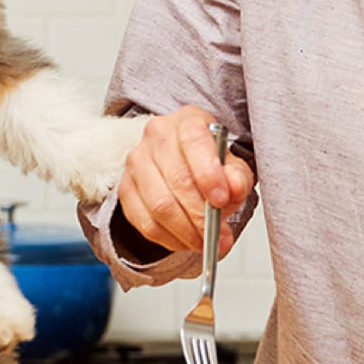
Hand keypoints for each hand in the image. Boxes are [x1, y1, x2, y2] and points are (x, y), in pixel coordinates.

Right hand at [114, 106, 253, 255]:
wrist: (183, 162)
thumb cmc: (208, 162)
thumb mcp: (232, 164)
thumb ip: (238, 176)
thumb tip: (233, 187)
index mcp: (187, 121)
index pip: (194, 143)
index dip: (208, 175)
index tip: (221, 200)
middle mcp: (156, 136)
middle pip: (176, 180)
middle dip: (200, 215)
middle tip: (218, 235)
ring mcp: (136, 162)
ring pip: (159, 205)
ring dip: (185, 231)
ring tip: (205, 242)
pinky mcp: (125, 188)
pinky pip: (144, 222)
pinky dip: (168, 238)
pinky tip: (185, 241)